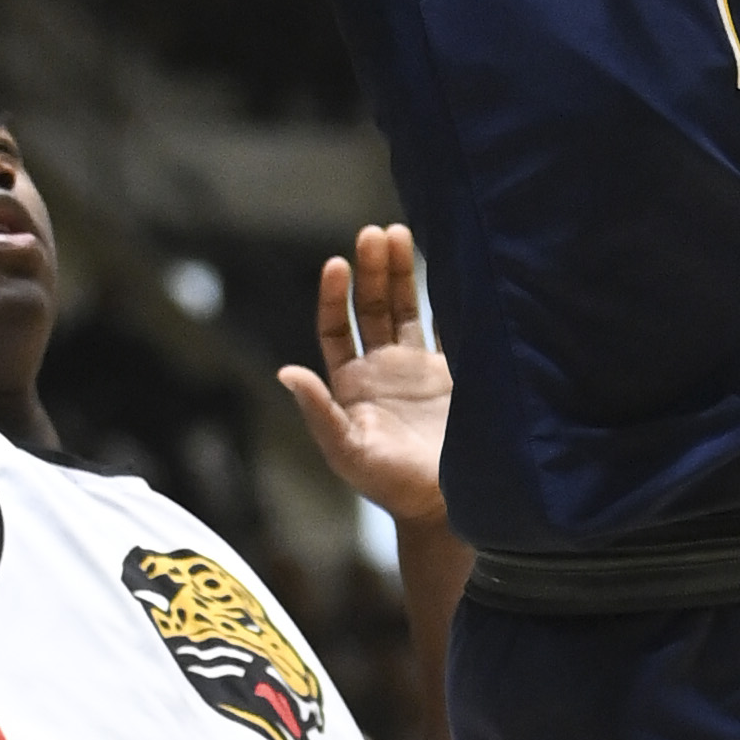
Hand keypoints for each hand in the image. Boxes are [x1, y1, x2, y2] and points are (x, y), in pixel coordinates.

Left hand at [275, 225, 450, 526]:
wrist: (447, 507)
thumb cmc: (391, 486)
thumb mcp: (348, 452)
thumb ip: (320, 412)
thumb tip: (285, 372)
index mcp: (352, 385)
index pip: (336, 329)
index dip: (335, 296)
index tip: (337, 263)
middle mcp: (383, 369)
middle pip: (373, 307)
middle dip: (371, 270)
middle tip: (374, 233)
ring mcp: (419, 368)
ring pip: (407, 307)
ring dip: (402, 271)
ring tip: (397, 232)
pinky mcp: (454, 372)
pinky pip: (447, 324)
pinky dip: (447, 297)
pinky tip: (447, 268)